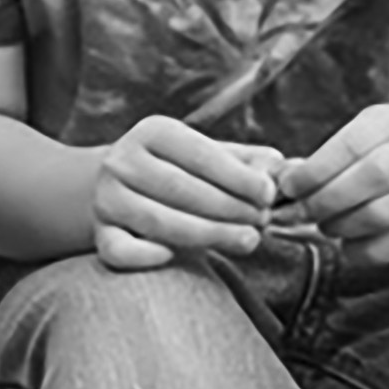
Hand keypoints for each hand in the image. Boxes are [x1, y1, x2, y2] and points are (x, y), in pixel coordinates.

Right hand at [92, 115, 284, 270]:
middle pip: (181, 189)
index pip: (199, 154)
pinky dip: (143, 255)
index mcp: (152, 132)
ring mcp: (106, 198)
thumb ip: (249, 162)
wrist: (119, 186)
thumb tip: (289, 169)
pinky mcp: (99, 232)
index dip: (238, 177)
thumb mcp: (210, 156)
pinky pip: (117, 250)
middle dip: (229, 209)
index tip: (269, 196)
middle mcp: (122, 160)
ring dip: (208, 234)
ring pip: (157, 221)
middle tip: (262, 223)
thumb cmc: (180, 171)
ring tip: (247, 241)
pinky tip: (172, 257)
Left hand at [279, 104, 388, 267]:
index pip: (350, 144)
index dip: (314, 171)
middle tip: (305, 212)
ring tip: (327, 227)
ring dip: (345, 226)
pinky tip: (349, 248)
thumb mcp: (354, 150)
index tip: (289, 189)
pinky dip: (365, 251)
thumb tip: (278, 180)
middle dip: (328, 199)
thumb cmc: (376, 167)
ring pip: (384, 212)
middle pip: (372, 176)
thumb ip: (317, 163)